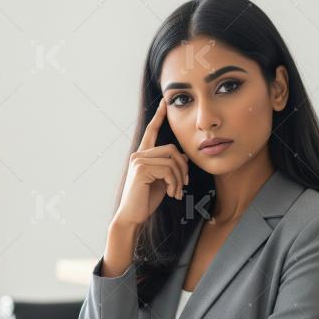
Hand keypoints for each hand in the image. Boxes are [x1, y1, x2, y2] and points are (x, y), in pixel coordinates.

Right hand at [113, 98, 188, 226]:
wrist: (132, 216)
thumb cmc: (146, 200)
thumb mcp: (163, 180)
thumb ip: (169, 166)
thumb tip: (182, 155)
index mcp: (142, 155)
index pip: (151, 131)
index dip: (159, 116)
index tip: (164, 103)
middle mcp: (138, 155)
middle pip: (172, 149)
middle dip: (184, 167)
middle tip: (185, 184)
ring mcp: (138, 161)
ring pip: (172, 160)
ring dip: (180, 179)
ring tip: (178, 192)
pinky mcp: (141, 169)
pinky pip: (168, 170)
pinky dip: (175, 183)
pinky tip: (172, 194)